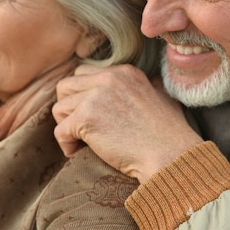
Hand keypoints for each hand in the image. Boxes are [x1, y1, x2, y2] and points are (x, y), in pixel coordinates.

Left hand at [53, 64, 202, 183]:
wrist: (170, 157)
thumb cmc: (169, 136)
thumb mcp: (161, 98)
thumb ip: (146, 87)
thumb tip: (144, 88)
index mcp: (124, 72)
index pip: (85, 74)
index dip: (82, 96)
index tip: (92, 117)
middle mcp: (108, 78)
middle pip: (66, 85)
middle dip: (68, 108)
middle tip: (80, 129)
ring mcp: (96, 96)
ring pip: (59, 107)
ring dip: (66, 126)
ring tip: (81, 142)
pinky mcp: (86, 118)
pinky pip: (59, 130)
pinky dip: (65, 145)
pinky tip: (78, 152)